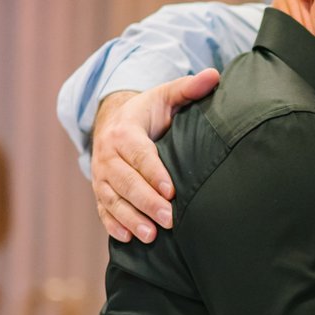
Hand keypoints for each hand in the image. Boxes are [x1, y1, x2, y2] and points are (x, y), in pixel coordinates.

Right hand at [90, 69, 220, 241]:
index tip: (171, 190)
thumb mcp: (166, 96)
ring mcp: (101, 174)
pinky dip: (113, 224)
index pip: (139, 154)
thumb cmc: (148, 112)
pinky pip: (103, 209)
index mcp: (125, 131)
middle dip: (146, 201)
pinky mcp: (100, 190)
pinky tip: (127, 238)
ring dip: (131, 218)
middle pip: (125, 180)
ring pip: (113, 198)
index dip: (154, 172)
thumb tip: (214, 75)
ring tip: (150, 235)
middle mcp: (108, 154)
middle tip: (169, 219)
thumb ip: (188, 88)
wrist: (114, 120)